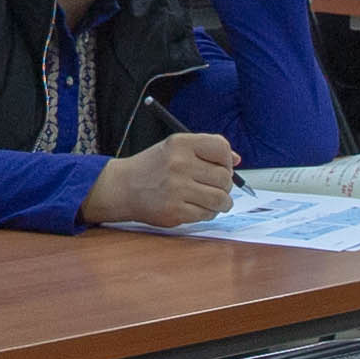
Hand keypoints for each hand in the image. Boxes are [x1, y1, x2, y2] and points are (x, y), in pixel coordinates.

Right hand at [89, 131, 241, 226]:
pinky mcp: (175, 211)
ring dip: (221, 202)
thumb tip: (237, 160)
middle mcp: (179, 164)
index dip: (227, 160)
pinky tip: (196, 207)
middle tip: (215, 187)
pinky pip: (207, 215)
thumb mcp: (175, 148)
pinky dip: (207, 213)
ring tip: (212, 200)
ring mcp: (177, 189)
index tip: (221, 167)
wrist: (122, 187)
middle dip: (225, 185)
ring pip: (220, 199)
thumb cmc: (153, 167)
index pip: (221, 148)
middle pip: (224, 177)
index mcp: (180, 144)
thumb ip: (206, 150)